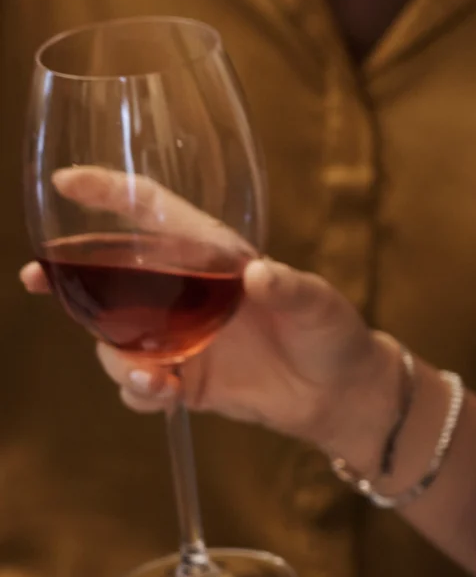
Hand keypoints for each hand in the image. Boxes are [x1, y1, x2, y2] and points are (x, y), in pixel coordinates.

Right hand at [30, 168, 396, 457]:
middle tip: (36, 277)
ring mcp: (180, 336)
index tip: (66, 181)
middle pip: (114, 275)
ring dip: (117, 355)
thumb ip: (291, 288)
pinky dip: (139, 389)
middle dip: (71, 275)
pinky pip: (139, 381)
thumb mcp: (320, 304)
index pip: (155, 213)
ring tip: (152, 376)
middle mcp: (188, 292)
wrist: (339, 394)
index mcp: (216, 257)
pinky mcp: (183, 377)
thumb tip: (260, 274)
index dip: (111, 192)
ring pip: (116, 336)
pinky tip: (161, 393)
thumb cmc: (332, 333)